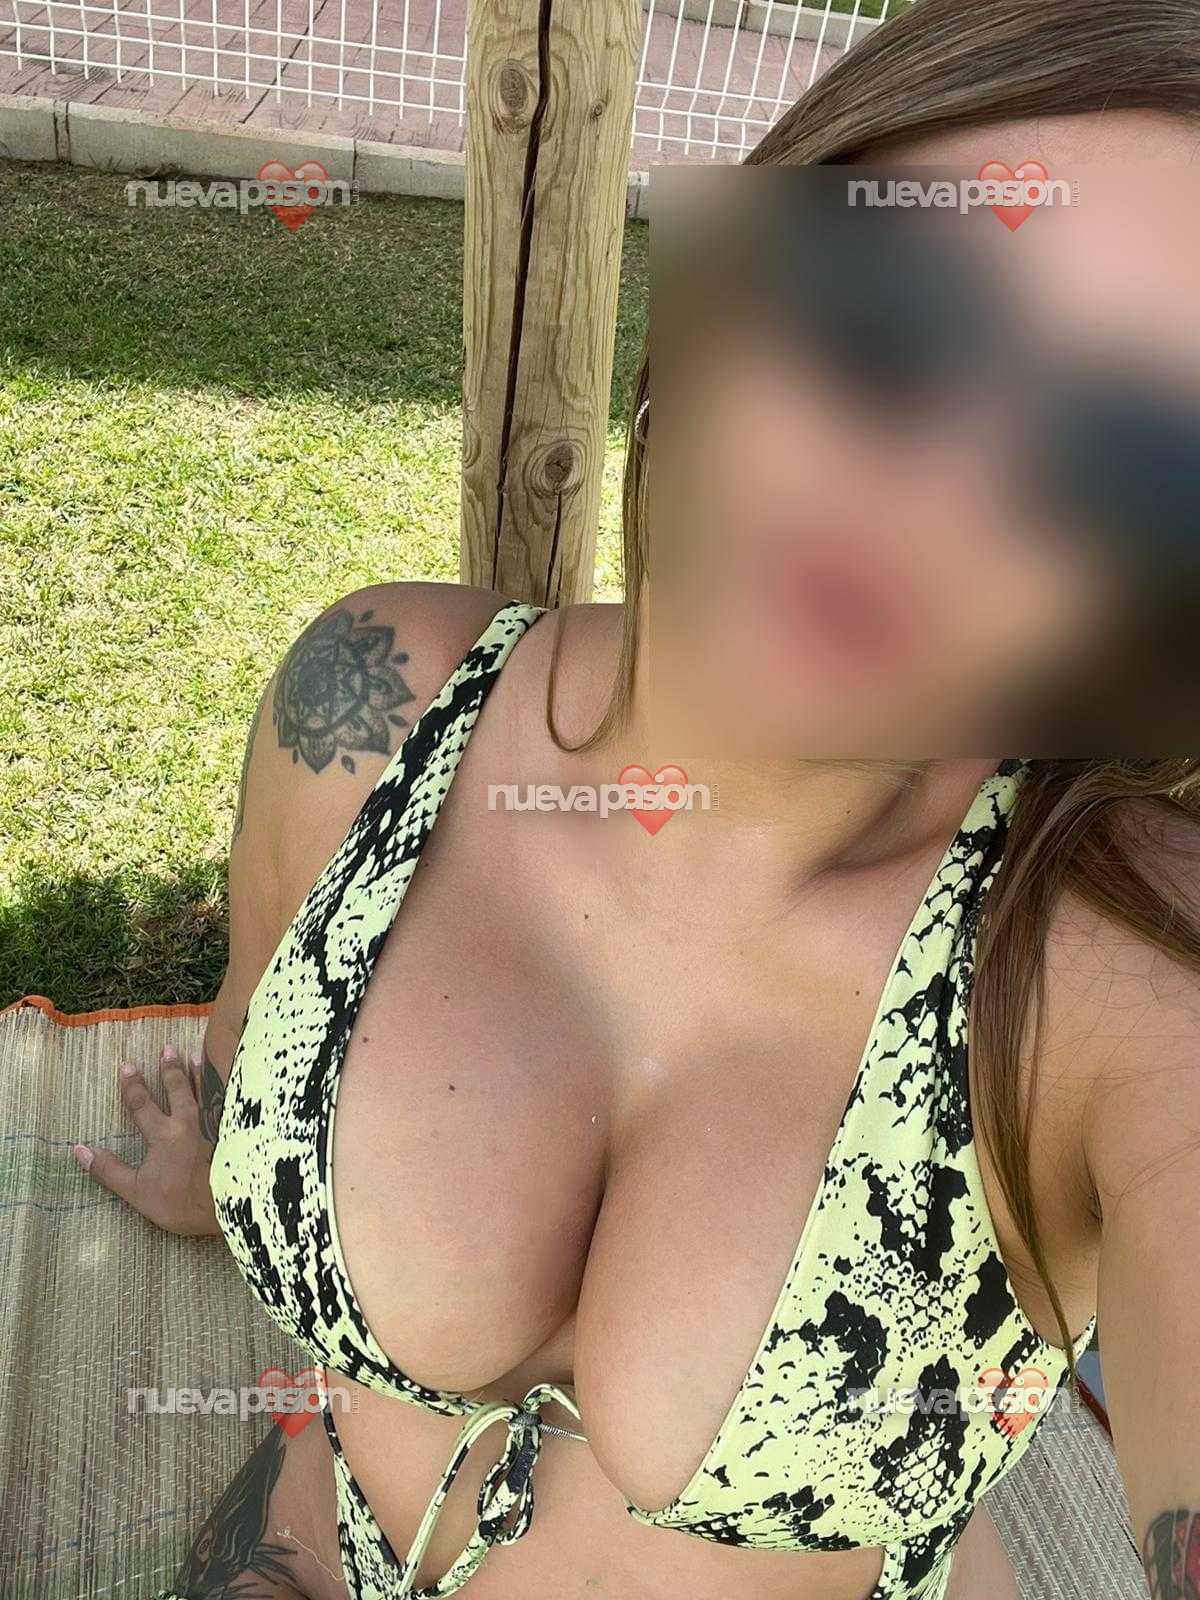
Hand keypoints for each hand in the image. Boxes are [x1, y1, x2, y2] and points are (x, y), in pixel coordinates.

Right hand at [74, 1042, 221, 1234]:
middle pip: (178, 1089)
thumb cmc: (178, 1203)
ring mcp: (213, 1126)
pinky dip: (221, 1091)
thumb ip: (108, 1169)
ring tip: (195, 1054)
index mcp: (164, 1135)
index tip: (126, 1065)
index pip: (143, 1104)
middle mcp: (189, 1123)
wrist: (222, 1209)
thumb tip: (80, 1150)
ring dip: (198, 1073)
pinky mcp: (230, 1133)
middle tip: (168, 1048)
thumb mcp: (135, 1191)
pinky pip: (224, 1104)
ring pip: (204, 1092)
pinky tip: (225, 1083)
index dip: (133, 1085)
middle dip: (170, 1068)